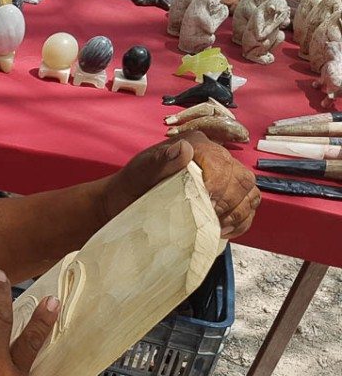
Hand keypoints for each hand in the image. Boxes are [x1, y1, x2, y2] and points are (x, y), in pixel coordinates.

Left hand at [103, 131, 258, 239]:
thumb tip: (183, 149)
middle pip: (241, 179)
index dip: (218, 188)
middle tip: (211, 220)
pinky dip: (243, 219)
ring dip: (238, 213)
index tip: (206, 207)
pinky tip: (226, 230)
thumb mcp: (140, 171)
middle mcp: (214, 157)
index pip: (221, 164)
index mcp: (196, 145)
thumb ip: (160, 160)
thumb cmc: (132, 185)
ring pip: (249, 192)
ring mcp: (223, 175)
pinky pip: (248, 204)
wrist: (126, 201)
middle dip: (229, 203)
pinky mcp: (224, 195)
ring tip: (219, 227)